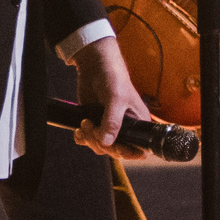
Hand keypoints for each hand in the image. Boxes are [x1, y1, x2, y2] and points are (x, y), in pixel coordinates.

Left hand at [72, 34, 152, 159]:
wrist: (95, 66)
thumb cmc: (114, 77)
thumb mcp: (116, 99)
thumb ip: (112, 121)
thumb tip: (106, 142)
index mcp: (139, 124)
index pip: (139, 150)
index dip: (127, 153)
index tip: (115, 147)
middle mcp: (126, 128)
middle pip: (116, 151)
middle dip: (102, 143)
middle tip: (92, 128)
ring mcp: (109, 127)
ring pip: (101, 147)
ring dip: (90, 138)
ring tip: (85, 123)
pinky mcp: (96, 124)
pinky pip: (89, 140)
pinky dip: (82, 137)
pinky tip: (80, 128)